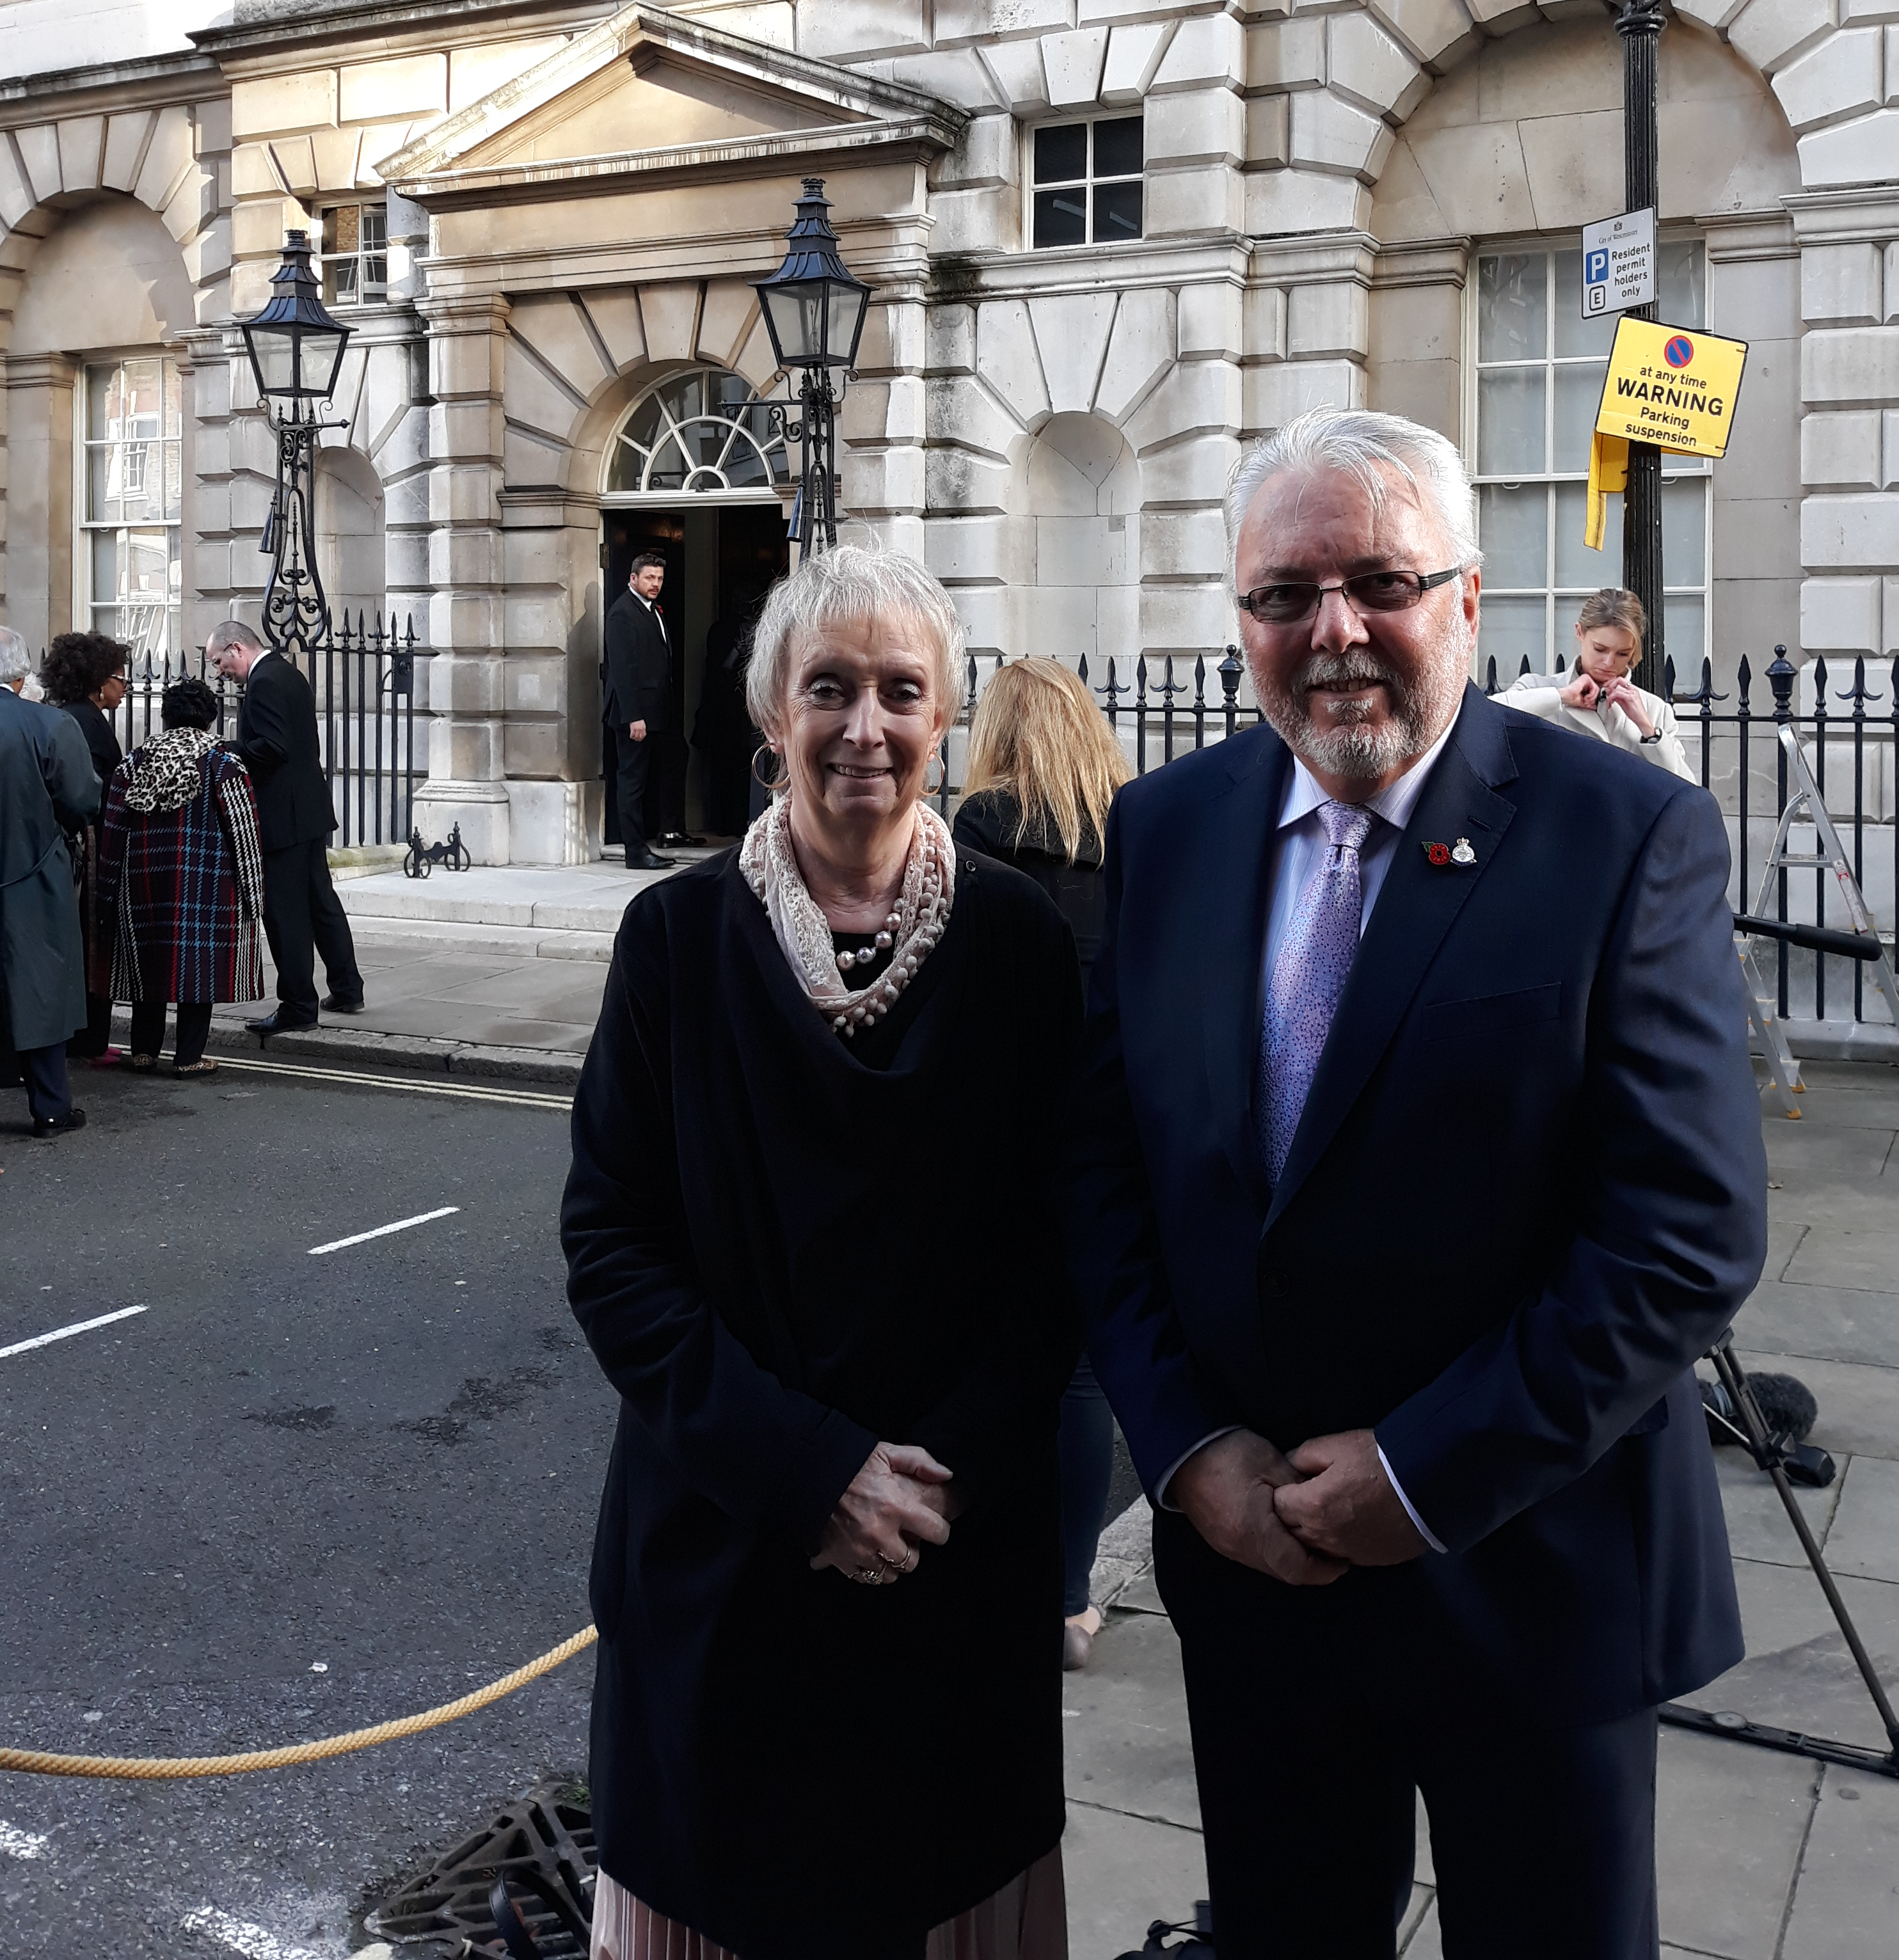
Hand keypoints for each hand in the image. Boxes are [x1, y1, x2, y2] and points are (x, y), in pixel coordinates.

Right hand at [629, 720, 645, 740]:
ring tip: (634, 738)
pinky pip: (632, 734)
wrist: (635, 717)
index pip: (643, 735)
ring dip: (634, 738)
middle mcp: (640, 729)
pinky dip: (631, 736)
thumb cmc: (639, 720)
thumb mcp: (643, 724)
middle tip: (636, 740)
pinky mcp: (632, 728)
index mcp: (643, 728)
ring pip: (636, 736)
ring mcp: (636, 729)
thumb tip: (644, 734)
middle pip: (639, 737)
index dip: (641, 738)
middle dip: (638, 739)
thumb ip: (643, 729)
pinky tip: (631, 737)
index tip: (640, 739)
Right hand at [809, 1442, 953, 1584]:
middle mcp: (879, 1533)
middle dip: (912, 1551)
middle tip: (904, 1538)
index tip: (933, 1527)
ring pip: (888, 1574)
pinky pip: (862, 1577)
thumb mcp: (887, 1453)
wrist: (807, 1474)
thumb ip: (920, 1462)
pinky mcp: (839, 1558)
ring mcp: (858, 1549)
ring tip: (885, 1546)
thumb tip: (947, 1475)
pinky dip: (866, 1569)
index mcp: (895, 1506)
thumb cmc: (850, 1464)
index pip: (936, 1532)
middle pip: (911, 1561)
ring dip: (889, 1562)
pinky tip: (865, 1553)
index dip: (939, 1530)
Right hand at [1170, 1431, 1347, 1586]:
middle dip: (1312, 1567)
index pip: (1296, 1568)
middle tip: (1334, 1550)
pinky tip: (1285, 1533)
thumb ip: (1300, 1491)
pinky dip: (1275, 1551)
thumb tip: (1321, 1509)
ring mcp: (1227, 1547)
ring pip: (1269, 1566)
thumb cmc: (1227, 1452)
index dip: (1324, 1570)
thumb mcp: (1272, 1463)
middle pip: (1284, 1572)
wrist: (1181, 1449)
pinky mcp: (1221, 1540)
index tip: (1343, 1560)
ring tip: (1312, 1540)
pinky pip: (1255, 1556)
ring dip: (1293, 1559)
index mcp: (1253, 1531)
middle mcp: (1239, 1548)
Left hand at [1273, 1430, 1428, 1565]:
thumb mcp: (1335, 1446)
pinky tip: (1347, 1525)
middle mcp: (1325, 1535)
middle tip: (1303, 1498)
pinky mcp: (1369, 1559)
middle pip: (1291, 1532)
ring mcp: (1348, 1551)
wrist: (1427, 1484)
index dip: (1281, 1493)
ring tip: (1324, 1512)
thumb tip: (1288, 1466)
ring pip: (1314, 1548)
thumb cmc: (1380, 1460)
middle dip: (1291, 1516)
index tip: (1290, 1484)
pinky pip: (1341, 1555)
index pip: (1277, 1506)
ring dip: (1313, 1533)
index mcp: (1312, 1505)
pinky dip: (1337, 1543)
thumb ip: (1303, 1457)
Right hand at [1558, 674, 1600, 710]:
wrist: (1565, 697)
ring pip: (1597, 689)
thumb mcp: (1583, 702)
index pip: (1595, 691)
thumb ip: (1590, 703)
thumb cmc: (1570, 698)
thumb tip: (1595, 706)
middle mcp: (1586, 681)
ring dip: (1591, 697)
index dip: (1593, 699)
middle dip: (1592, 699)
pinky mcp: (1586, 678)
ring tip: (1585, 700)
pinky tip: (1586, 697)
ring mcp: (1587, 679)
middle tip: (1586, 702)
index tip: (1587, 703)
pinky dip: (1591, 694)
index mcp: (1585, 685)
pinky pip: (1594, 687)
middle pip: (1597, 690)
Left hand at [1599, 676, 1654, 736]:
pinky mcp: (1630, 698)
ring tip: (1608, 702)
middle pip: (1619, 680)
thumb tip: (1610, 694)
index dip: (1611, 682)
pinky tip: (1610, 703)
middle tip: (1605, 692)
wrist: (1641, 719)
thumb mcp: (1623, 703)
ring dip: (1609, 695)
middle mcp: (1632, 689)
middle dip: (1609, 685)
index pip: (1620, 680)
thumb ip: (1617, 697)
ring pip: (1616, 688)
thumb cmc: (1634, 712)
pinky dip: (1611, 698)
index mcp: (1631, 689)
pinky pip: (1617, 693)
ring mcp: (1632, 693)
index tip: (1606, 687)